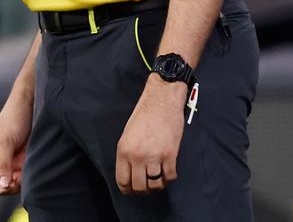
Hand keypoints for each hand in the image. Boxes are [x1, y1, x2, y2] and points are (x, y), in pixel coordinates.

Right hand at [0, 94, 32, 195]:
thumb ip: (3, 164)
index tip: (6, 188)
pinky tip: (32, 170)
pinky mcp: (24, 159)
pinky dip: (28, 177)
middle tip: (19, 181)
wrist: (30, 104)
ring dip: (20, 183)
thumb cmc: (13, 118)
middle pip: (2, 185)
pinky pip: (25, 175)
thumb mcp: (5, 142)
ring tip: (26, 174)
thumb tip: (3, 186)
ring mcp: (13, 161)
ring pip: (14, 182)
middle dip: (9, 187)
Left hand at [115, 75, 185, 194]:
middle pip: (140, 187)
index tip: (131, 191)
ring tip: (157, 178)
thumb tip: (131, 174)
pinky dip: (169, 178)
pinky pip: (170, 177)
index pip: (123, 180)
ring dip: (157, 185)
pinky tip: (167, 171)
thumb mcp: (127, 135)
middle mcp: (137, 156)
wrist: (161, 101)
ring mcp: (154, 156)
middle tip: (146, 187)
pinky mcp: (170, 155)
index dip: (127, 190)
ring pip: (156, 185)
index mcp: (124, 150)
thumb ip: (128, 155)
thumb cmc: (144, 115)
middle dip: (142, 191)